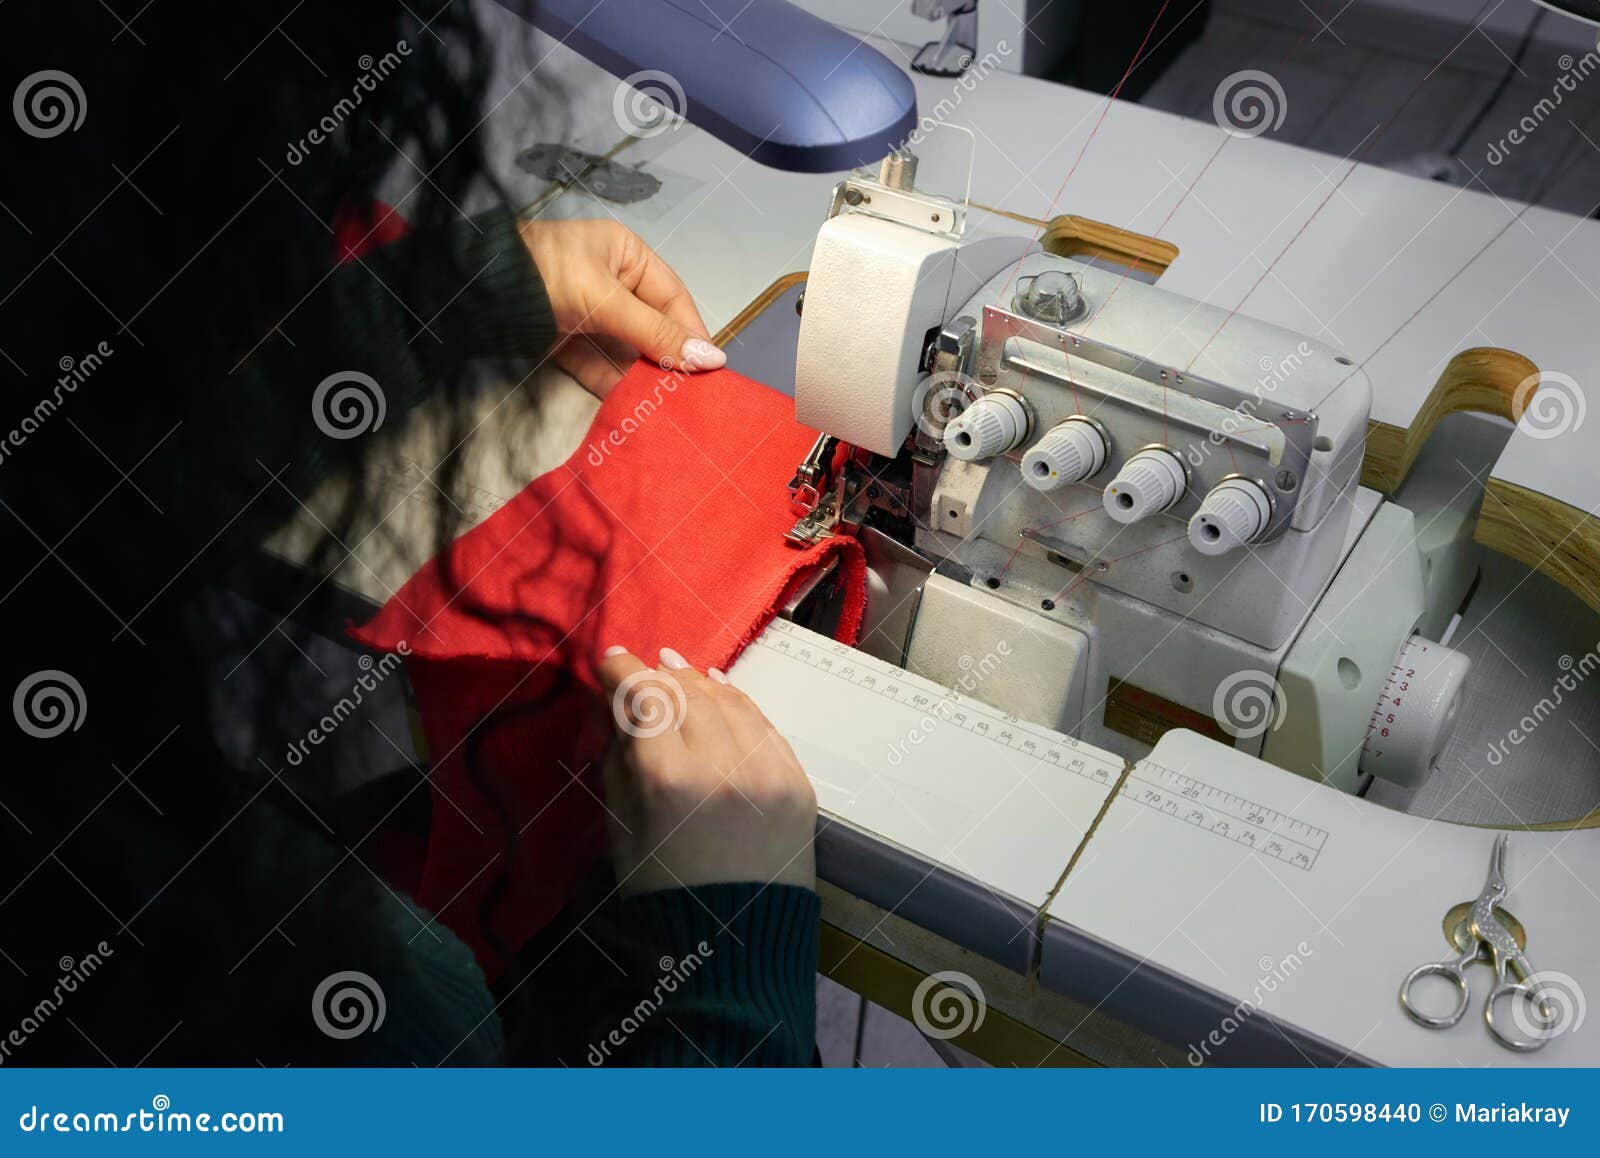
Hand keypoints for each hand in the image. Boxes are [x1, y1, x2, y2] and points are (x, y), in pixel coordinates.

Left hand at [519, 219, 725, 397]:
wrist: (471, 291)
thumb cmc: (544, 275)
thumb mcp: (607, 301)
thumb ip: (656, 333)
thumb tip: (710, 359)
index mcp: (625, 255)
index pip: (672, 297)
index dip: (691, 332)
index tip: (710, 368)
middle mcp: (610, 282)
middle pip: (650, 327)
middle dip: (666, 360)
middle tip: (690, 393)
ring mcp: (586, 314)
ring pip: (624, 351)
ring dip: (641, 377)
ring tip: (665, 406)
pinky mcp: (564, 342)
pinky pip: (596, 366)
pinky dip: (612, 386)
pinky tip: (631, 406)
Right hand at [597, 645, 816, 895]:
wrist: (736, 946)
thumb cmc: (664, 894)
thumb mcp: (622, 831)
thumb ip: (619, 763)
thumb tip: (621, 711)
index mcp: (668, 782)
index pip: (645, 698)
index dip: (623, 671)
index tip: (611, 659)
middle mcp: (722, 766)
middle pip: (687, 693)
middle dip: (661, 676)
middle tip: (645, 669)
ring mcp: (768, 772)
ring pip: (730, 702)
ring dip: (700, 683)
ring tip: (678, 672)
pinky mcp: (798, 783)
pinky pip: (764, 726)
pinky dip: (739, 704)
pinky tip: (721, 692)